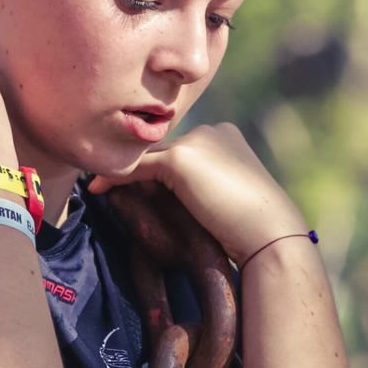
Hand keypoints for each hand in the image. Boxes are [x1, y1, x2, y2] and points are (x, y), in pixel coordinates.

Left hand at [88, 123, 309, 266]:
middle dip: (140, 169)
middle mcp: (213, 130)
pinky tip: (97, 191)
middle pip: (164, 150)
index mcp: (228, 136)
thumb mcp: (225, 197)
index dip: (160, 171)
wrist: (270, 236)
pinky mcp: (180, 159)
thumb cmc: (252, 228)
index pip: (184, 149)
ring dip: (125, 173)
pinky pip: (137, 168)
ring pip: (149, 157)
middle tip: (107, 186)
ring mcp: (197, 142)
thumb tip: (160, 194)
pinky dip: (115, 179)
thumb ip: (200, 186)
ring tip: (99, 188)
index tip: (136, 187)